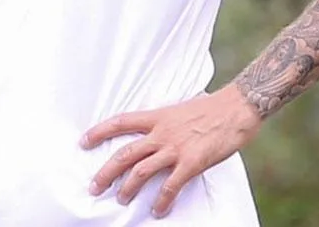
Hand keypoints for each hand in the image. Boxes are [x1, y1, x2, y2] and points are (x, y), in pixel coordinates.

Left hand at [80, 84, 262, 217]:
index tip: (83, 141)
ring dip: (127, 188)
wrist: (235, 108)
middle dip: (106, 171)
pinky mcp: (191, 163)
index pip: (121, 122)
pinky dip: (162, 201)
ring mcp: (175, 148)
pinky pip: (171, 186)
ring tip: (120, 199)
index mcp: (157, 116)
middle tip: (93, 186)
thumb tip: (155, 132)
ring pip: (141, 171)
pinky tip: (157, 210)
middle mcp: (161, 133)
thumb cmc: (210, 108)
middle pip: (125, 153)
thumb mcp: (179, 109)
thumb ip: (164, 122)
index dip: (99, 131)